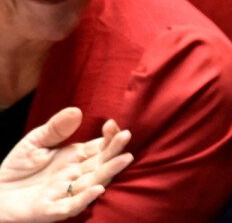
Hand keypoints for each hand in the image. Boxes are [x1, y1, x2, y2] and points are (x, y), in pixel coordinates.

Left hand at [0, 107, 132, 222]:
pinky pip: (72, 206)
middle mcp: (75, 175)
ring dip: (109, 172)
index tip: (112, 123)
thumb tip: (77, 111)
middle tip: (126, 136)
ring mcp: (65, 193)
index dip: (108, 136)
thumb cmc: (17, 168)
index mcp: (74, 158)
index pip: (99, 147)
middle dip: (114, 150)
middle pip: (101, 163)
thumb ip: (55, 129)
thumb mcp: (35, 142)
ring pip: (93, 183)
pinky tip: (98, 189)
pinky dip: (86, 198)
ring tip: (124, 159)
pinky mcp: (50, 210)